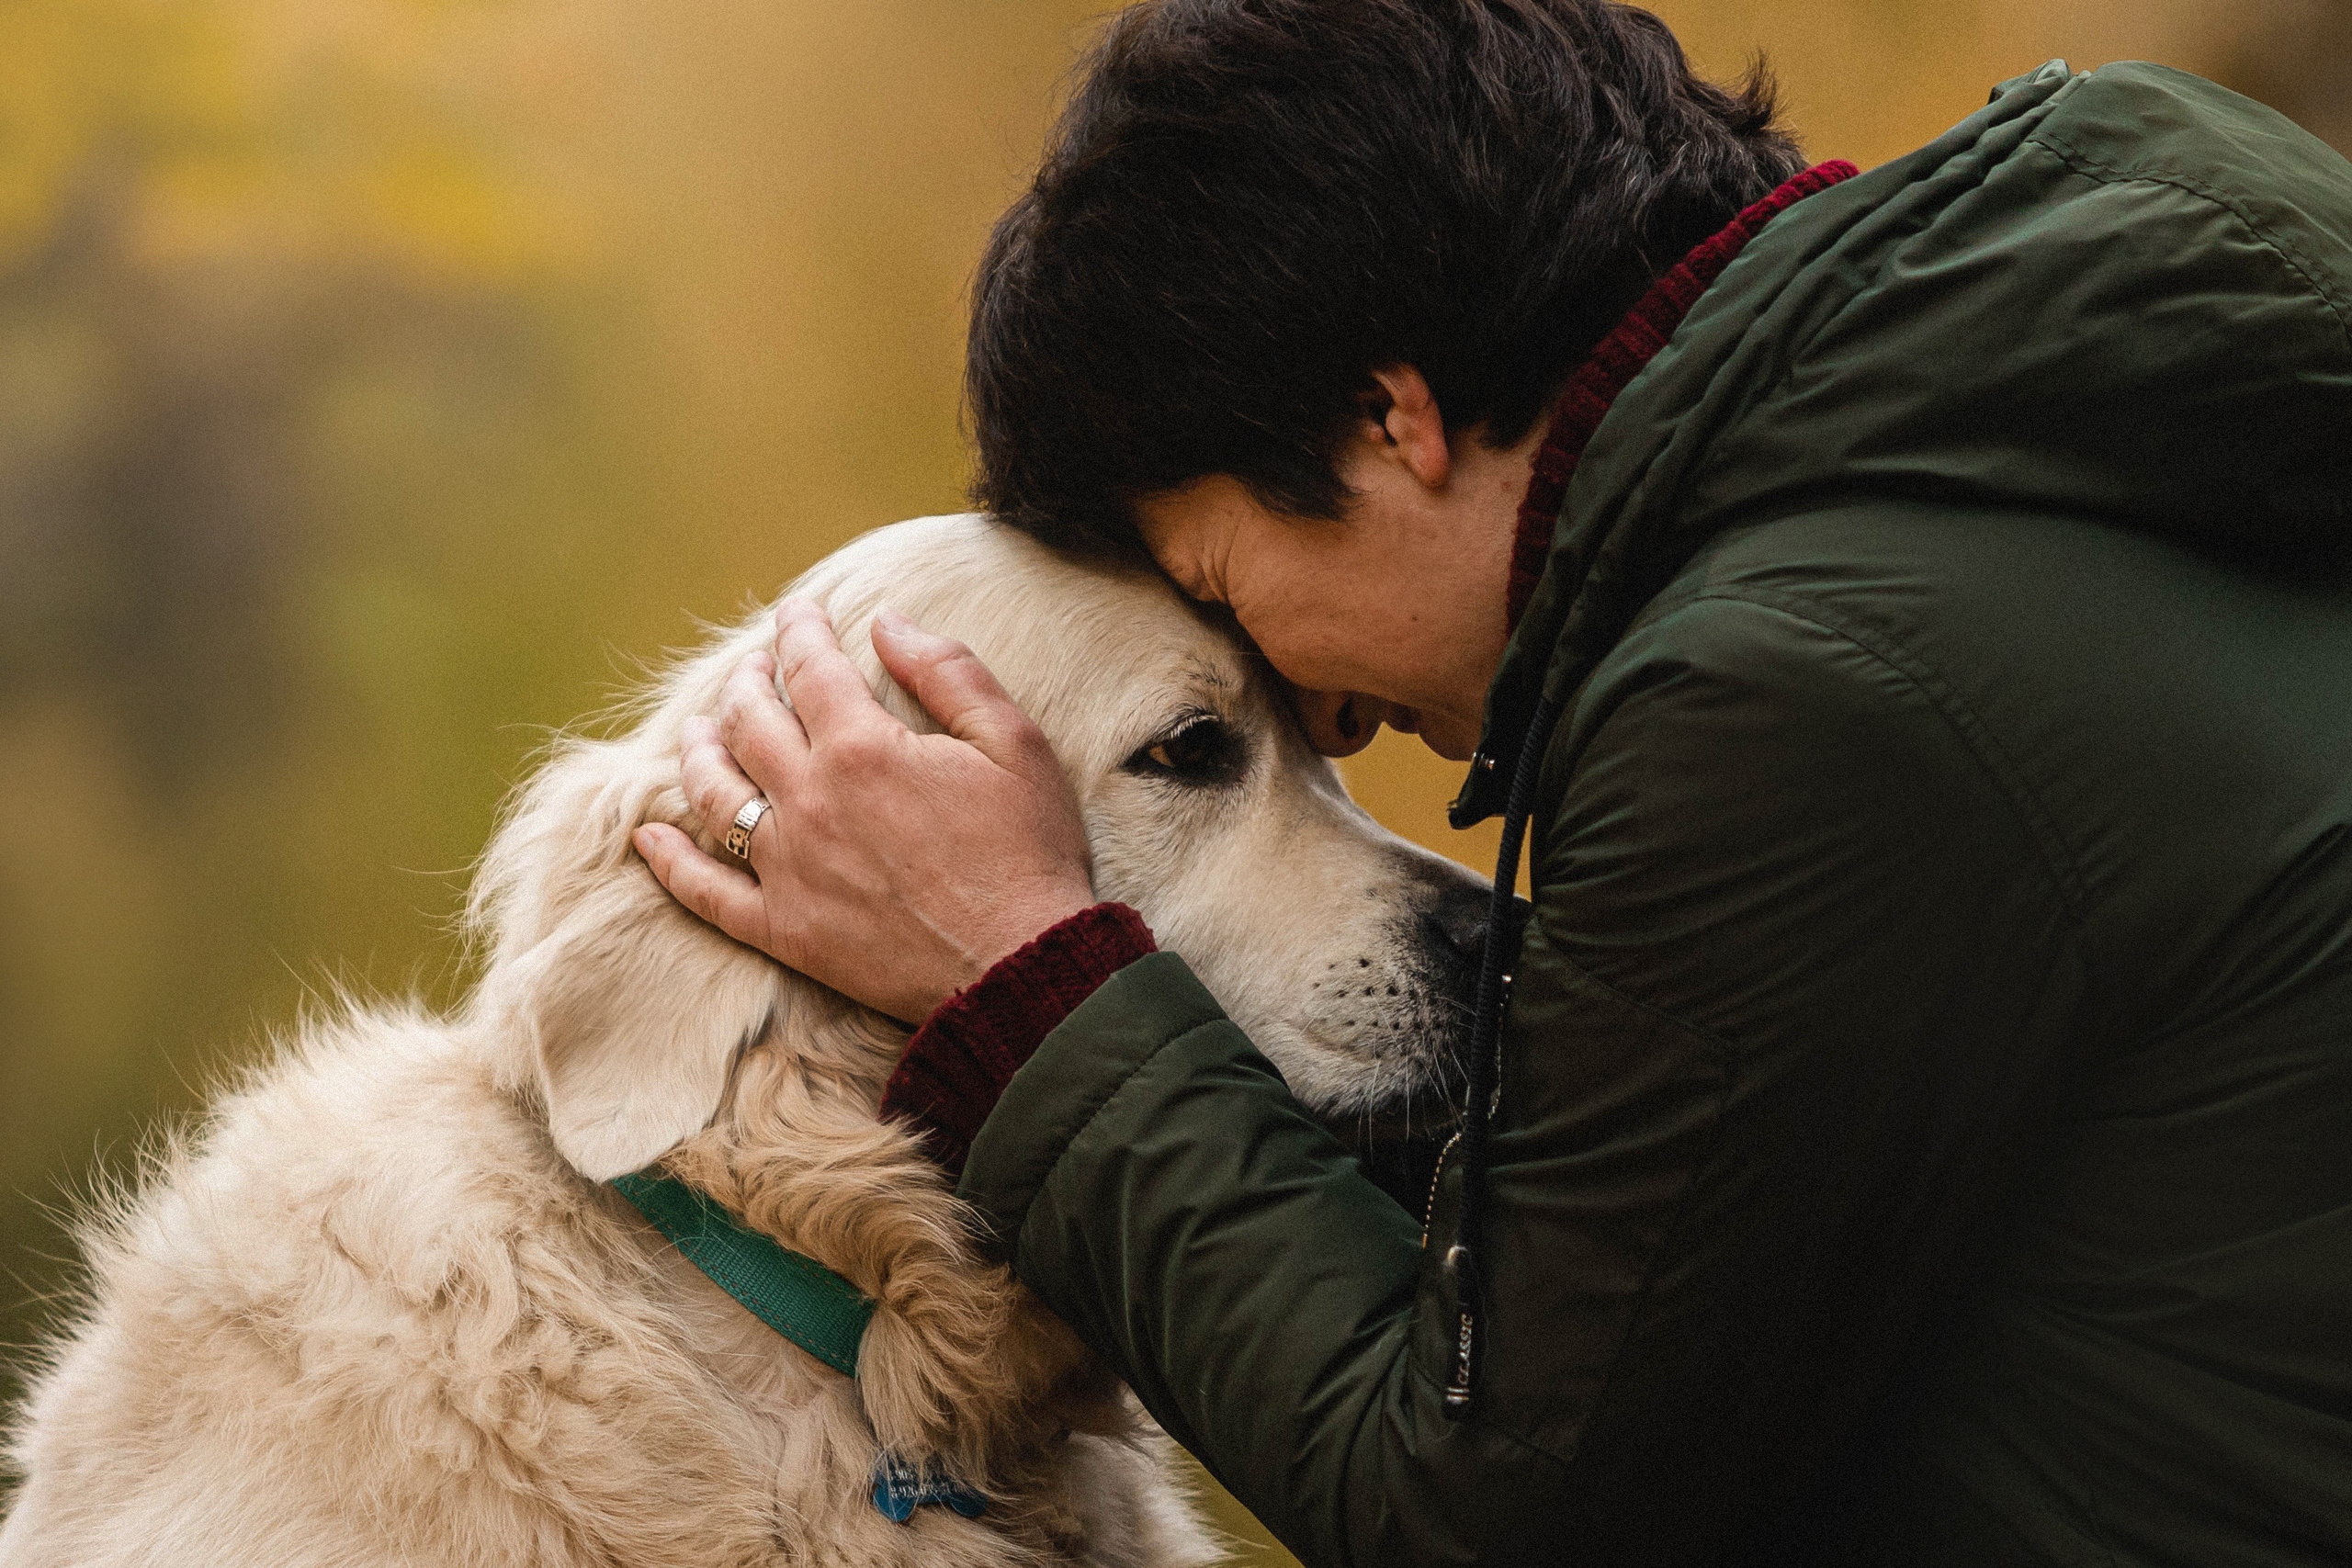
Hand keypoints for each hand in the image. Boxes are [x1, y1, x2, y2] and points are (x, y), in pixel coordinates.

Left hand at [633, 597, 1096, 1021]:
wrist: (1022, 968)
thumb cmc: (1028, 854)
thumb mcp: (1014, 744)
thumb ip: (949, 672)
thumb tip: (887, 622)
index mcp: (863, 748)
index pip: (809, 667)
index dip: (800, 629)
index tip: (799, 610)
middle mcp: (809, 801)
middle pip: (749, 722)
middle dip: (747, 681)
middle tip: (753, 665)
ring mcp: (787, 869)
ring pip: (714, 795)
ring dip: (698, 751)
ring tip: (698, 728)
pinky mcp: (782, 930)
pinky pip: (704, 892)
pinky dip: (669, 862)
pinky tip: (648, 838)